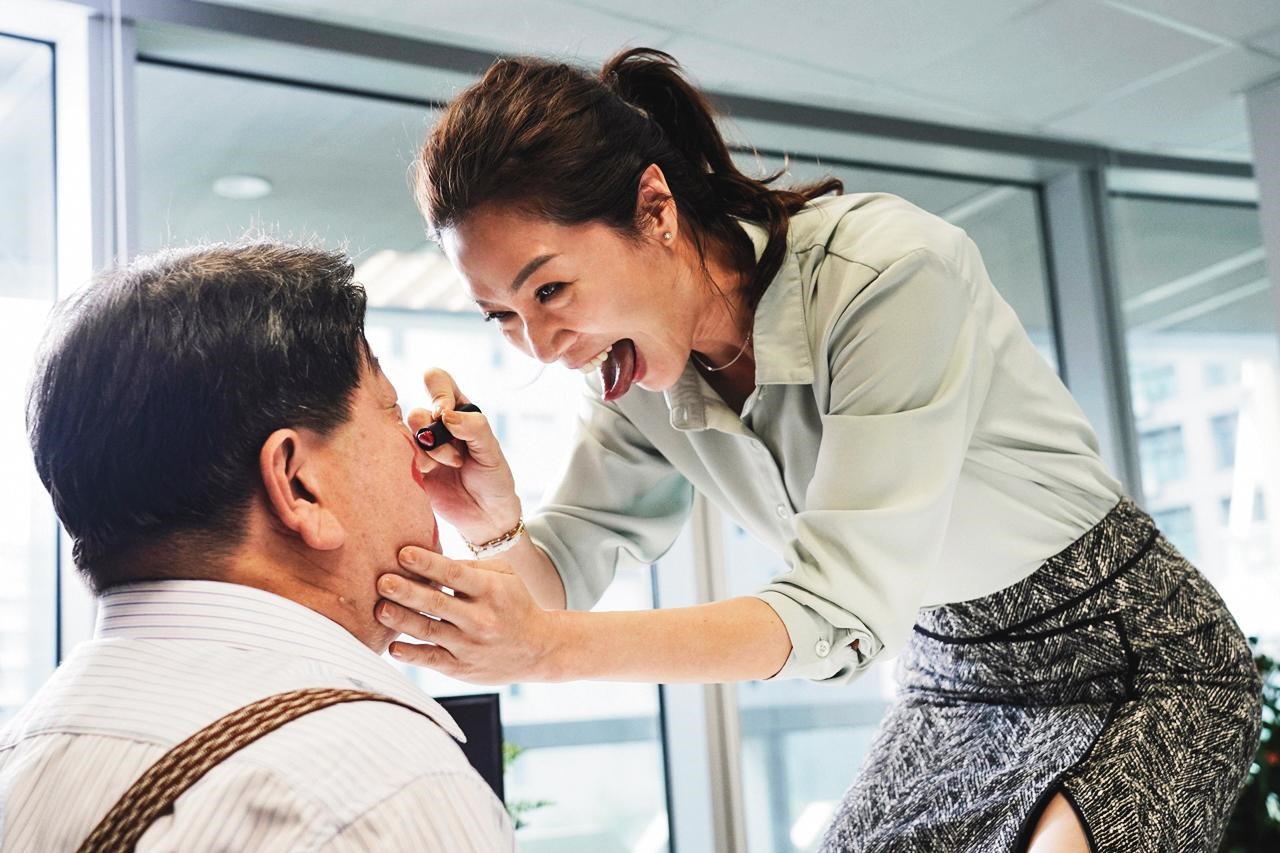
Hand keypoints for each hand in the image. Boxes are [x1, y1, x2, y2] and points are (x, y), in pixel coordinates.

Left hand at [376, 546, 559, 683]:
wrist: (540, 649)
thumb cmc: (515, 604)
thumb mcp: (504, 576)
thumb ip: (471, 566)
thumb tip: (429, 558)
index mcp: (491, 590)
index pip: (453, 574)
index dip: (427, 563)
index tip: (402, 552)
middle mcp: (480, 619)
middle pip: (437, 603)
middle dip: (406, 592)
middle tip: (381, 580)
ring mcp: (470, 646)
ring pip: (429, 631)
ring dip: (402, 620)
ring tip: (379, 609)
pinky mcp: (462, 669)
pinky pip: (432, 660)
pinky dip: (411, 654)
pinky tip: (393, 647)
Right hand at [412, 368, 520, 541]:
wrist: (485, 516)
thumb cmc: (493, 479)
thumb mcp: (492, 452)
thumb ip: (474, 428)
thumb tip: (446, 414)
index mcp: (459, 411)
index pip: (438, 381)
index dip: (438, 393)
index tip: (445, 414)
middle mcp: (437, 425)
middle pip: (418, 411)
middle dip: (434, 433)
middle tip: (455, 456)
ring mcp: (422, 446)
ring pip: (408, 435)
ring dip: (430, 453)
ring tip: (451, 466)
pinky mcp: (411, 467)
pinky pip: (400, 457)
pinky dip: (418, 464)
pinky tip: (433, 475)